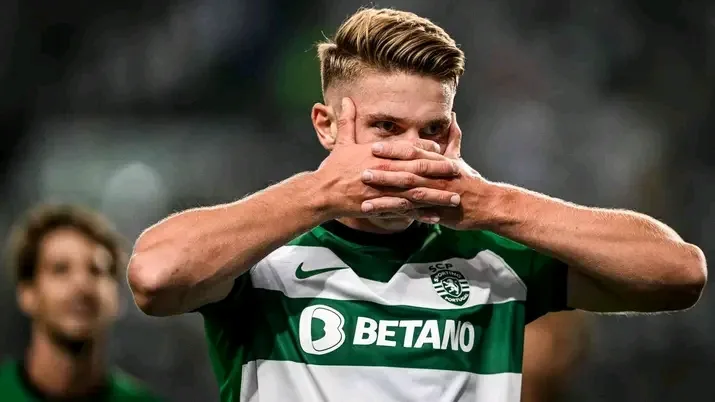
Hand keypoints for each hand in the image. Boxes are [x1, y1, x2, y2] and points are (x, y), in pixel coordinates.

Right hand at [314, 98, 462, 217]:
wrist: (322, 193)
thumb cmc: (332, 169)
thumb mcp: (341, 143)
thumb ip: (347, 121)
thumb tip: (345, 100)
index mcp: (379, 155)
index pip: (408, 149)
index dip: (427, 149)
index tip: (443, 149)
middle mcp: (384, 171)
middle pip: (417, 170)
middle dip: (440, 171)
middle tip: (458, 171)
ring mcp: (384, 190)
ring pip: (416, 193)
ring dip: (437, 196)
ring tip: (455, 198)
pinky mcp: (380, 206)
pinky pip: (405, 211)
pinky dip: (421, 214)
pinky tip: (436, 216)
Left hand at [365, 113, 491, 228]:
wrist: (488, 204)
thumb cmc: (470, 181)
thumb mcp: (459, 159)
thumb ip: (452, 138)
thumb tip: (452, 118)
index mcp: (439, 161)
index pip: (414, 152)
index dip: (393, 150)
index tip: (373, 147)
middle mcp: (437, 176)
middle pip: (408, 172)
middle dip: (385, 171)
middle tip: (362, 170)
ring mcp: (436, 195)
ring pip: (409, 193)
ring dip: (386, 194)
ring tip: (365, 196)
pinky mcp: (436, 212)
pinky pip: (413, 213)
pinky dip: (395, 214)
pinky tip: (379, 215)